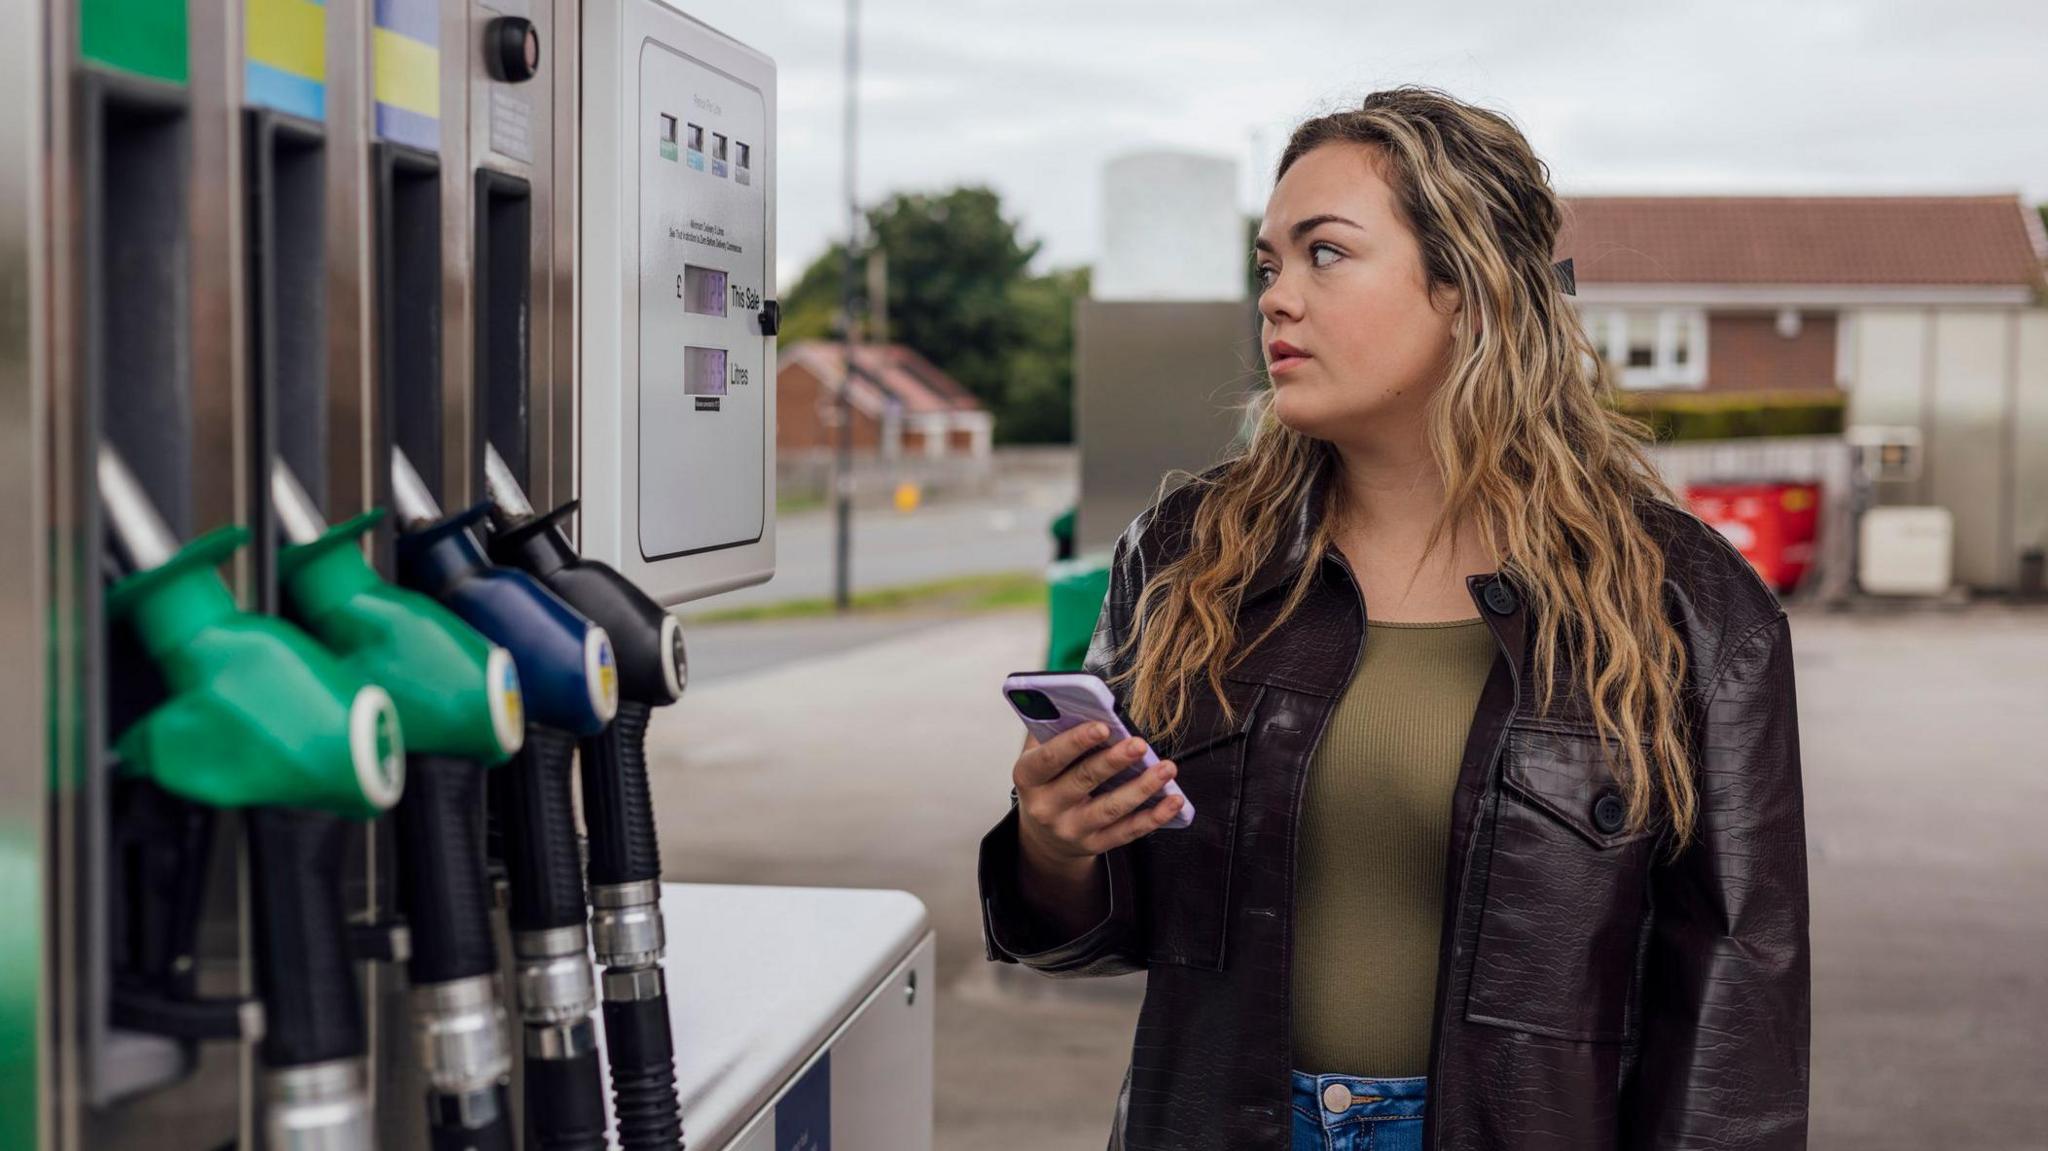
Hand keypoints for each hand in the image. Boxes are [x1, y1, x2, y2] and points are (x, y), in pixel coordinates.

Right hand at [1012, 722, 1182, 874]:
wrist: (1044, 835)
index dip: (1075, 741)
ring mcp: (1070, 829)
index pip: (1050, 758)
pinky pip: (1128, 831)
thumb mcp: (1039, 754)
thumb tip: (1084, 703)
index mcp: (1028, 777)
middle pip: (1083, 781)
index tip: (1102, 726)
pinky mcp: (1094, 844)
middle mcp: (1046, 806)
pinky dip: (1153, 816)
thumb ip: (1055, 728)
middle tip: (1140, 744)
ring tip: (1166, 768)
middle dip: (1114, 761)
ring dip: (1142, 787)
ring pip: (1111, 808)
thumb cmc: (1048, 780)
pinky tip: (1173, 801)